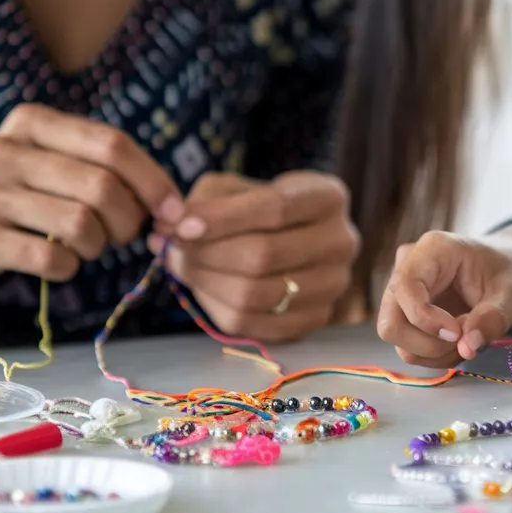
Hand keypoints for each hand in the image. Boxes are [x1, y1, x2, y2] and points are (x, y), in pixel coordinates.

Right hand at [0, 104, 181, 285]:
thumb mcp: (54, 163)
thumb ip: (108, 170)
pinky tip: (62, 263)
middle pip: (103, 186)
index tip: (175, 210)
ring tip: (89, 246)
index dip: (154, 181)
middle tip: (124, 234)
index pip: (114, 144)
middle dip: (129, 220)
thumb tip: (175, 208)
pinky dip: (70, 268)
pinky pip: (52, 259)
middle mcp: (7, 151)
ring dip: (100, 245)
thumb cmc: (21, 193)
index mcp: (34, 122)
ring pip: (81, 224)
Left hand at [149, 171, 359, 341]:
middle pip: (264, 255)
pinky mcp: (316, 318)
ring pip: (256, 294)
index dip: (223, 218)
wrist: (298, 237)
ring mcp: (333, 286)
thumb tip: (170, 229)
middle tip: (170, 246)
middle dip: (206, 253)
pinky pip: (255, 324)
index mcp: (328, 198)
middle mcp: (341, 243)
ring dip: (205, 282)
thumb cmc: (262, 207)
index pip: (276, 208)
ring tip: (181, 265)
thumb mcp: (238, 188)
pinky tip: (204, 287)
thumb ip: (206, 201)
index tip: (181, 225)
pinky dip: (218, 307)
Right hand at [377, 224, 511, 367]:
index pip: (405, 286)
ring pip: (397, 340)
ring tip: (469, 338)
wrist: (511, 272)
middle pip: (391, 321)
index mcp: (433, 250)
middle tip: (464, 340)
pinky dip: (435, 355)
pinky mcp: (406, 314)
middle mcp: (408, 268)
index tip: (457, 333)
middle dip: (427, 343)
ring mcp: (403, 293)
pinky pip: (408, 347)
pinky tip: (460, 342)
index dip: (424, 318)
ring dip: (435, 352)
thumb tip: (467, 348)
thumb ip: (492, 319)